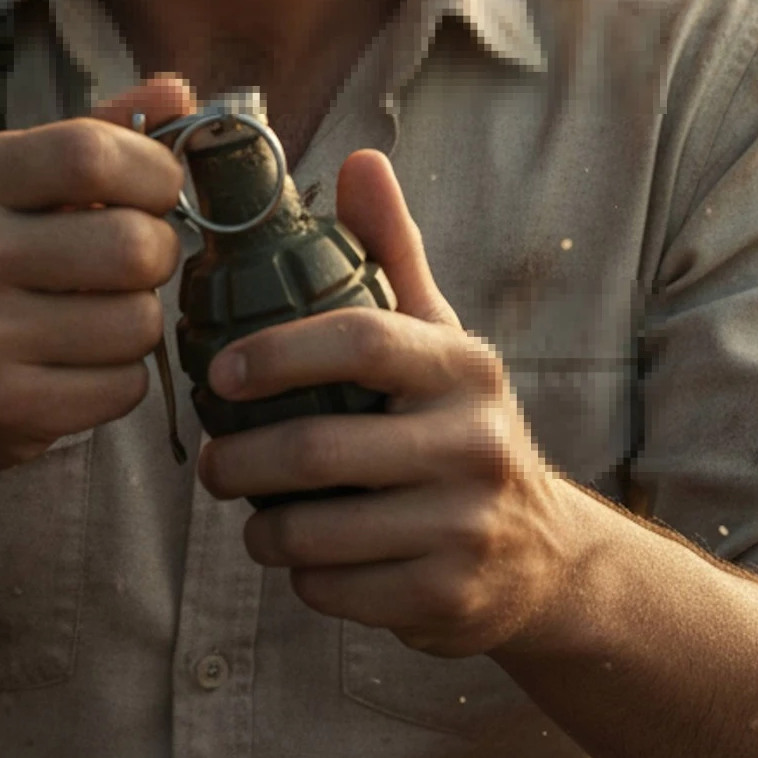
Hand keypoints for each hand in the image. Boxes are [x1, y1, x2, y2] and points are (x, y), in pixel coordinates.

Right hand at [0, 74, 195, 473]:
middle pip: (133, 246)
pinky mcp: (3, 410)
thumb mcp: (24, 180)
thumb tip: (182, 92)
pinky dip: (122, 376)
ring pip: (139, 323)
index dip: (155, 172)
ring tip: (101, 313)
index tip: (157, 191)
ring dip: (141, 320)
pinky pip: (123, 387)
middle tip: (135, 261)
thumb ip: (103, 131)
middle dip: (158, 253)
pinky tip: (81, 362)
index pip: (91, 154)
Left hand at [197, 149, 579, 658]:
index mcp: (464, 368)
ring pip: (316, 533)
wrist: (546, 557)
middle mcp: (475, 444)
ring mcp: (465, 527)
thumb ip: (394, 254)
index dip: (278, 353)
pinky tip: (304, 558)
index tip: (220, 372)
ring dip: (262, 528)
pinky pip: (334, 589)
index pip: (363, 340)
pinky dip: (301, 577)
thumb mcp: (440, 340)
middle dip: (241, 461)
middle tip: (211, 462)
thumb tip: (362, 160)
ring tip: (249, 512)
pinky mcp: (448, 597)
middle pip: (320, 449)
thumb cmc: (461, 428)